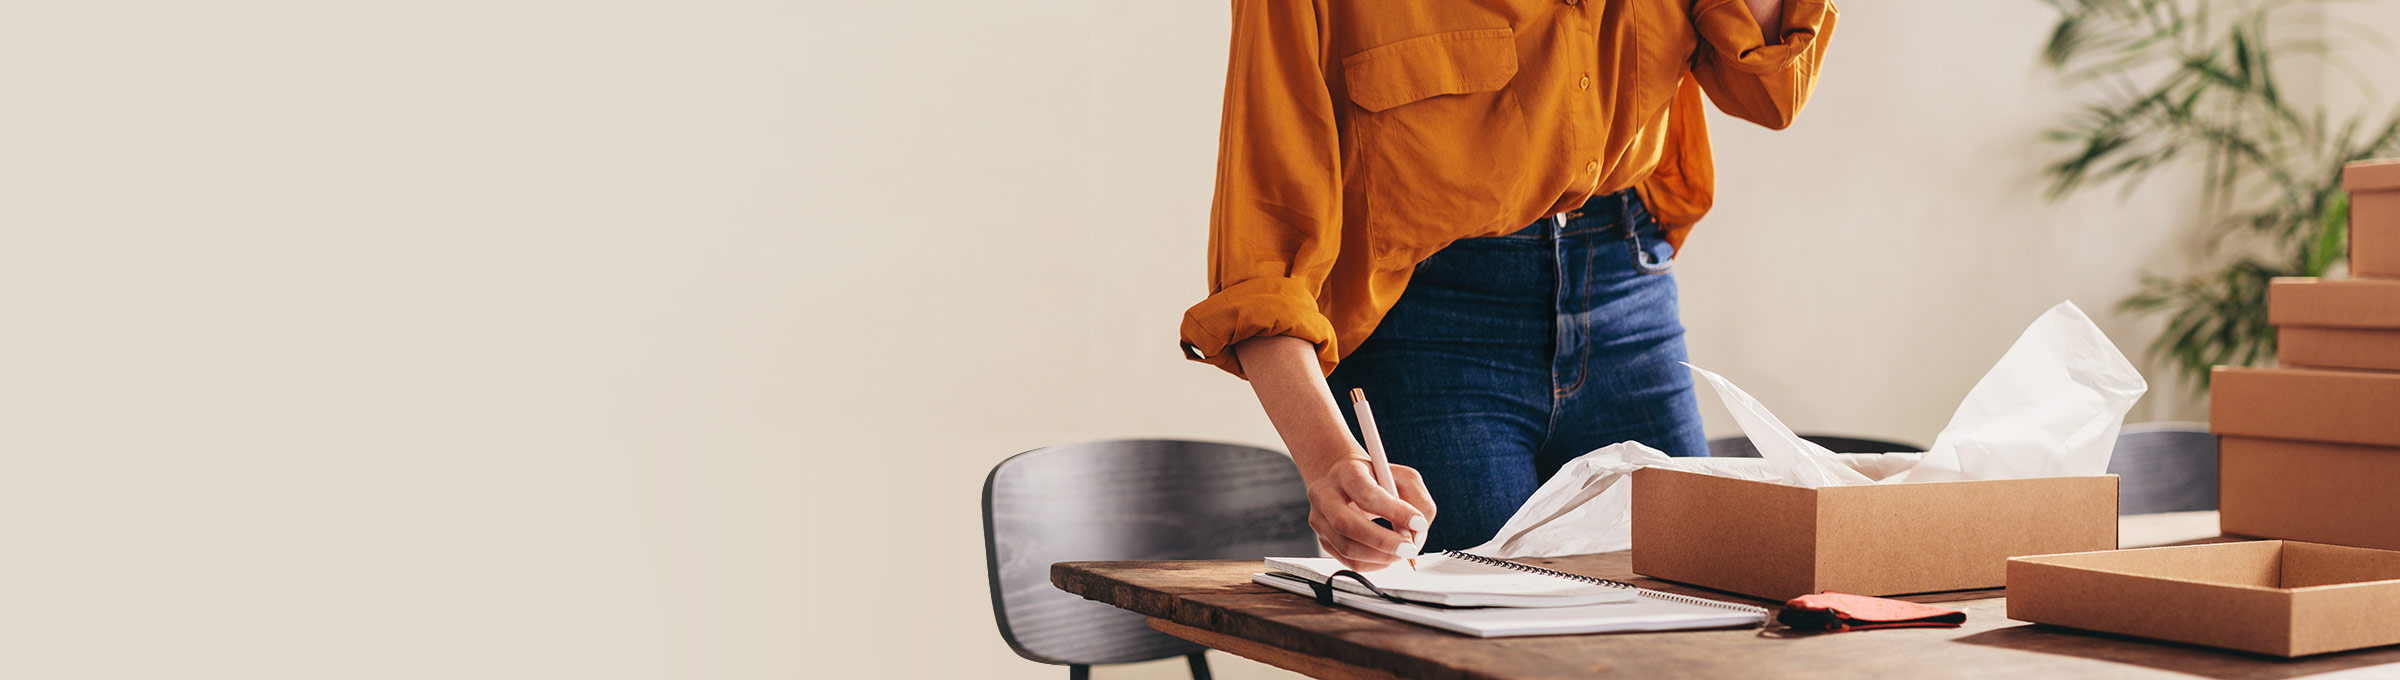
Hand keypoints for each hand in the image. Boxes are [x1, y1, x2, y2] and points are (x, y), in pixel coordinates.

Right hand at [1302, 456, 1436, 570]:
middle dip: (1383, 541)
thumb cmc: (1376, 478)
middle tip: (1409, 548)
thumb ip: (1417, 499)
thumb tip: (1418, 532)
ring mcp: (1320, 519)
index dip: (1395, 511)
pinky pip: (1348, 561)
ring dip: (1381, 556)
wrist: (1345, 481)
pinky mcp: (1323, 540)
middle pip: (1347, 524)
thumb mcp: (1402, 477)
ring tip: (1401, 551)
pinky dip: (1373, 564)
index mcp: (1346, 472)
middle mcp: (1325, 495)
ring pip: (1347, 547)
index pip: (1366, 494)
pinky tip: (1387, 555)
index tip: (1418, 522)